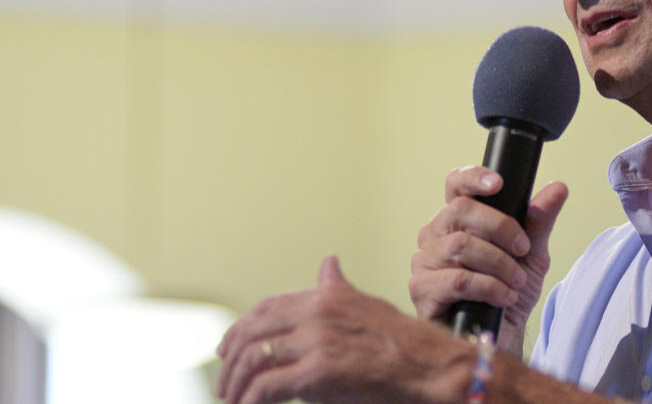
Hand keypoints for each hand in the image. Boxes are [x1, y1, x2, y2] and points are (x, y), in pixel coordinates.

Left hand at [217, 256, 474, 403]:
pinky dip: (251, 399)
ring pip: (253, 359)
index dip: (243, 325)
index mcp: (325, 296)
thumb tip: (328, 261)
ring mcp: (314, 342)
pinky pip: (266, 387)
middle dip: (230, 357)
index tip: (228, 345)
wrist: (428, 365)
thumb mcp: (365, 302)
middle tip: (223, 379)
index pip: (268, 306)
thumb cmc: (402, 340)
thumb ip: (338, 286)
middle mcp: (315, 313)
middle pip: (253, 331)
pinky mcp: (316, 374)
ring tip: (231, 399)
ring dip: (235, 383)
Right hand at [409, 166, 567, 356]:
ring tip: (516, 281)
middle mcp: (434, 234)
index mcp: (456, 218)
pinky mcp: (421, 289)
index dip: (473, 177)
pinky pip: (456, 279)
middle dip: (499, 227)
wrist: (503, 337)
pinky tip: (504, 296)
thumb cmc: (509, 292)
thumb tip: (558, 188)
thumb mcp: (532, 254)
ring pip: (460, 245)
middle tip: (523, 248)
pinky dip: (488, 286)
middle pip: (459, 210)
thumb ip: (539, 220)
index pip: (455, 185)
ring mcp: (424, 260)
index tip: (498, 183)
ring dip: (498, 263)